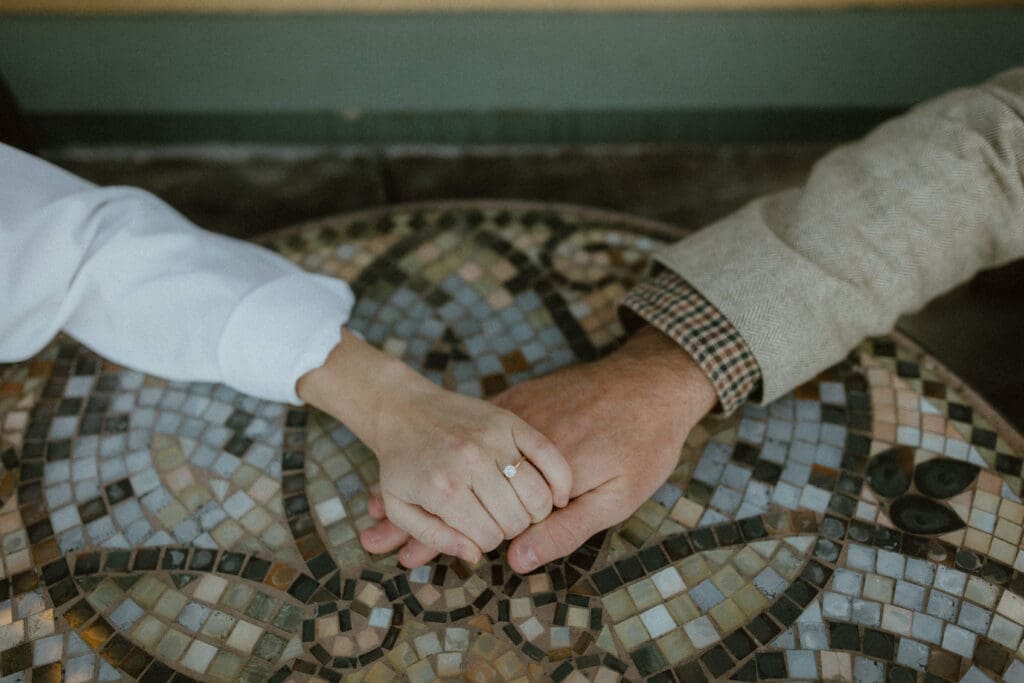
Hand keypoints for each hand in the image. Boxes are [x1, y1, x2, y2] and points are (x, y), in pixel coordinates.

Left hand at [297, 331, 570, 564]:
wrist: (404, 409)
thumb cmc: (402, 464)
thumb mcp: (402, 509)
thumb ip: (435, 538)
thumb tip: (474, 556)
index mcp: (443, 489)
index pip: (489, 538)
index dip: (486, 542)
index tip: (477, 531)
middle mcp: (471, 463)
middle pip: (516, 521)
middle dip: (510, 529)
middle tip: (497, 519)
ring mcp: (493, 439)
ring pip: (538, 495)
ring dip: (535, 511)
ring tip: (520, 508)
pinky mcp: (510, 421)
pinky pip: (550, 457)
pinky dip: (561, 481)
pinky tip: (558, 496)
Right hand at [360, 325, 716, 570]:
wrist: (651, 381)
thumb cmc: (642, 444)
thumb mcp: (617, 497)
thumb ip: (565, 530)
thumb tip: (517, 560)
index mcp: (535, 473)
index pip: (484, 519)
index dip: (454, 541)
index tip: (409, 555)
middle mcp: (515, 445)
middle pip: (461, 495)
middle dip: (422, 523)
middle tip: (385, 542)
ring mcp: (511, 421)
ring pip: (458, 466)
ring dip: (421, 494)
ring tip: (379, 520)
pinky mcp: (514, 405)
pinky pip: (473, 436)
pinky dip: (445, 455)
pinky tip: (425, 468)